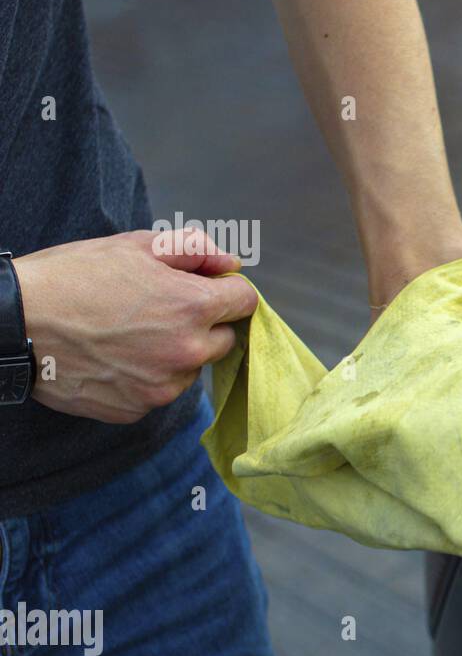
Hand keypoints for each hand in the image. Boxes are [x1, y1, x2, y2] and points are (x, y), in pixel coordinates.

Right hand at [14, 229, 257, 422]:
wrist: (15, 322)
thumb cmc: (74, 276)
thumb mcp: (135, 245)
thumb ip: (194, 250)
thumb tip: (231, 264)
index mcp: (193, 308)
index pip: (245, 302)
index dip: (226, 291)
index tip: (203, 288)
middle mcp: (186, 353)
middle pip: (225, 340)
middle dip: (204, 324)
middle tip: (160, 310)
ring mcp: (162, 387)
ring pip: (192, 369)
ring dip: (176, 353)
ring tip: (130, 333)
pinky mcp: (137, 409)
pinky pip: (159, 392)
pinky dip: (147, 377)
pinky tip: (115, 357)